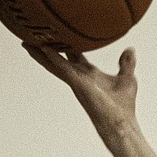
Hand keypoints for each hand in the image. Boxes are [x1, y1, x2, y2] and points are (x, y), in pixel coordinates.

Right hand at [24, 43, 140, 149]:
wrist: (121, 123)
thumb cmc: (123, 107)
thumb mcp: (127, 78)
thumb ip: (126, 64)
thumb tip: (130, 50)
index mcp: (89, 75)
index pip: (74, 56)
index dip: (66, 45)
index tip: (58, 33)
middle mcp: (79, 77)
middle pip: (58, 59)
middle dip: (45, 48)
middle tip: (33, 35)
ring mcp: (76, 81)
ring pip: (54, 64)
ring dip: (40, 53)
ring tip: (26, 40)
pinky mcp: (77, 83)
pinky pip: (62, 67)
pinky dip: (53, 57)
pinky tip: (43, 47)